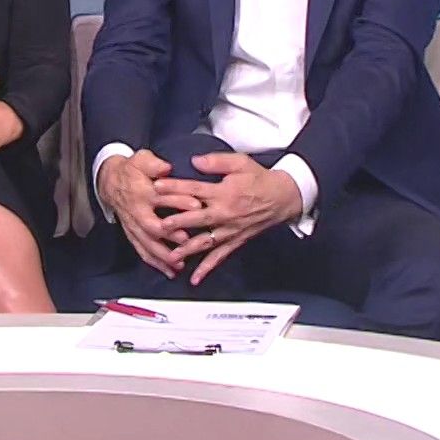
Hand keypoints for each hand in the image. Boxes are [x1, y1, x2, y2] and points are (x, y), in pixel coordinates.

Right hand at [96, 150, 196, 278]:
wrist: (110, 181)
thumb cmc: (130, 170)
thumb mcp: (141, 159)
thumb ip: (153, 164)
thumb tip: (165, 168)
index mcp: (142, 192)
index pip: (161, 198)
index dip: (178, 201)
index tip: (196, 204)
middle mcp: (137, 211)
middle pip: (152, 228)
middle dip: (170, 236)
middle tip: (187, 241)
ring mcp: (133, 225)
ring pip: (147, 244)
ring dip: (163, 256)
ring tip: (180, 264)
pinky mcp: (132, 234)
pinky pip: (142, 251)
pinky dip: (155, 263)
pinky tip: (169, 271)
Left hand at [154, 153, 304, 285]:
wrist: (282, 197)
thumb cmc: (260, 179)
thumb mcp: (240, 163)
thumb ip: (216, 161)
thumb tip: (195, 161)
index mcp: (224, 192)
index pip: (194, 190)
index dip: (175, 187)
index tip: (156, 186)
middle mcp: (225, 213)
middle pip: (197, 218)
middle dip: (177, 222)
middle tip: (159, 226)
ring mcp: (229, 229)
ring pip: (205, 241)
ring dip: (187, 249)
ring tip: (170, 255)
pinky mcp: (235, 240)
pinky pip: (220, 256)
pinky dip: (207, 268)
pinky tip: (194, 278)